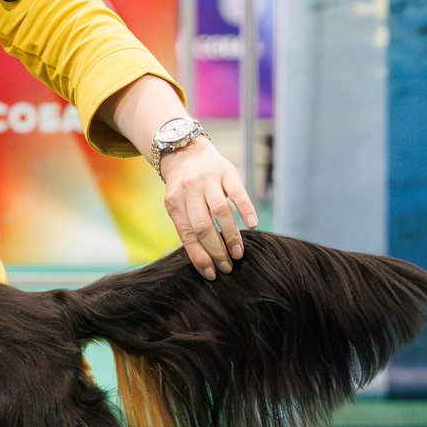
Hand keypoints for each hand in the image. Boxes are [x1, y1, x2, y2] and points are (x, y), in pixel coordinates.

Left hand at [160, 139, 255, 280]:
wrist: (185, 152)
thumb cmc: (183, 188)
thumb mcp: (177, 205)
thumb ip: (187, 227)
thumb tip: (202, 261)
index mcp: (174, 202)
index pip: (186, 235)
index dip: (199, 256)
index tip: (211, 274)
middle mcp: (189, 190)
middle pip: (202, 225)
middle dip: (216, 250)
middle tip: (228, 267)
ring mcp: (208, 180)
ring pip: (220, 211)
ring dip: (231, 235)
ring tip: (238, 253)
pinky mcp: (226, 172)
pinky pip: (238, 192)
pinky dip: (246, 209)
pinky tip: (252, 225)